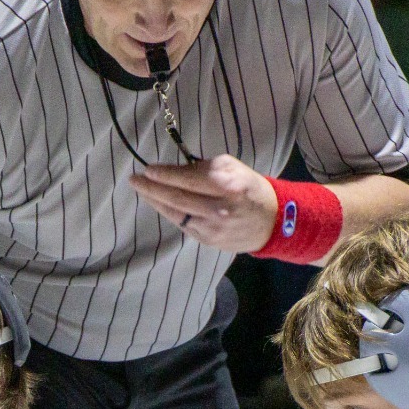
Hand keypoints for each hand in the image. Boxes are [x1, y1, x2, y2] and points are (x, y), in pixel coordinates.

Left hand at [132, 155, 280, 253]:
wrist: (274, 222)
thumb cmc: (250, 188)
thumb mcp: (233, 168)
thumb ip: (204, 167)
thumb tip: (176, 170)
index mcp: (227, 186)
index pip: (188, 179)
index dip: (164, 174)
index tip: (148, 169)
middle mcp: (219, 209)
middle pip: (177, 198)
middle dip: (151, 188)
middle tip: (134, 180)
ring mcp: (213, 228)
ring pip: (176, 214)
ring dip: (155, 202)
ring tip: (142, 191)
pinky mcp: (209, 241)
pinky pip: (183, 225)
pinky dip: (170, 213)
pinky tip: (161, 205)